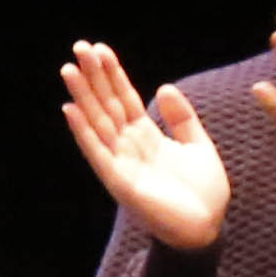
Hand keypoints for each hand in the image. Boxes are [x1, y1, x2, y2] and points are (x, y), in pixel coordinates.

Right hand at [59, 41, 232, 251]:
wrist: (206, 229)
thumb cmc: (203, 193)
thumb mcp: (198, 146)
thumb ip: (181, 119)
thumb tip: (163, 87)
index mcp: (147, 136)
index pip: (124, 99)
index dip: (113, 74)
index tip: (100, 49)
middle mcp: (128, 145)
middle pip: (107, 104)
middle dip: (93, 76)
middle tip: (79, 46)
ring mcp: (121, 162)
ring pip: (98, 121)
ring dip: (82, 95)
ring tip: (69, 69)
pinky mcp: (119, 180)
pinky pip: (97, 151)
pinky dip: (83, 131)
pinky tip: (71, 109)